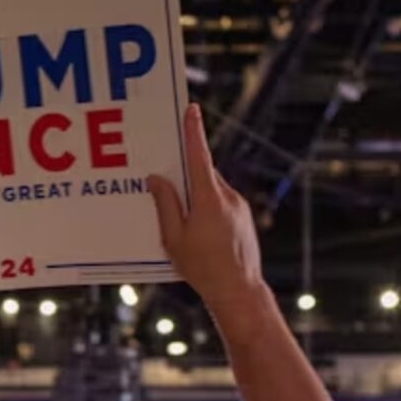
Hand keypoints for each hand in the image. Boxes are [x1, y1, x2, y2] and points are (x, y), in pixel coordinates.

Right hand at [148, 105, 266, 310]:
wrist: (239, 290)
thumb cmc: (202, 268)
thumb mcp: (173, 238)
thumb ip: (165, 204)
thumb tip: (157, 179)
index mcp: (208, 198)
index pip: (198, 156)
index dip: (194, 132)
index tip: (192, 110)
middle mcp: (228, 197)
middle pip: (203, 172)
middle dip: (185, 173)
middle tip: (165, 177)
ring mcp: (239, 206)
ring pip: (212, 188)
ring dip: (196, 193)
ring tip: (181, 216)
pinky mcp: (244, 217)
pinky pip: (222, 201)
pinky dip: (207, 206)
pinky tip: (198, 229)